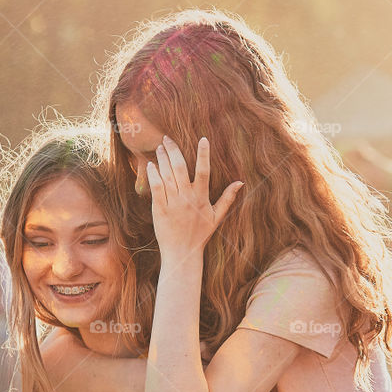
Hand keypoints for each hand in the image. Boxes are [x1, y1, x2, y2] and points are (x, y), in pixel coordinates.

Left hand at [146, 136, 242, 263]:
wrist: (182, 253)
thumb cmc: (200, 235)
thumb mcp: (216, 217)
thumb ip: (227, 198)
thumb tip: (240, 182)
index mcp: (201, 198)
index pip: (204, 171)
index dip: (204, 154)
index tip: (203, 139)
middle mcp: (187, 198)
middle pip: (180, 168)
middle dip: (173, 150)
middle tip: (167, 139)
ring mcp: (173, 204)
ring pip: (167, 175)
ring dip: (162, 159)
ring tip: (160, 148)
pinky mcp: (160, 210)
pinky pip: (156, 188)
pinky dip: (153, 175)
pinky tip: (151, 165)